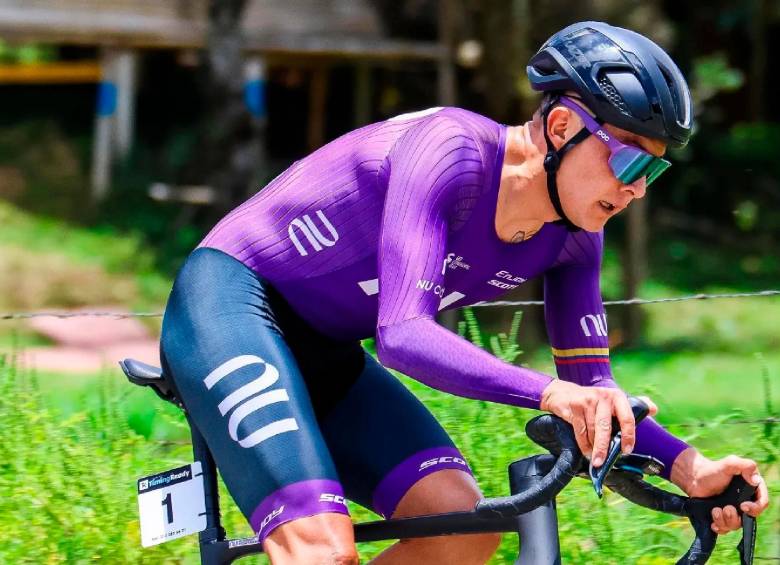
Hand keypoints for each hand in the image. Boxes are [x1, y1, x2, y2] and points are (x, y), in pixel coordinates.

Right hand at [539, 379, 657, 465]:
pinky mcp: (574, 406)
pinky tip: (586, 451)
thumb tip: (653, 409)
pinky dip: (583, 444)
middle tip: (603, 462)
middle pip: (605, 427)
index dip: (628, 436)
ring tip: (595, 459)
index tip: (626, 450)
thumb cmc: (594, 400)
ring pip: (592, 431)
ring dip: (593, 448)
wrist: (564, 392)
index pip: (627, 418)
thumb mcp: (614, 399)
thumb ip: (634, 404)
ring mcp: (587, 401)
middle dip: (604, 447)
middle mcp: (603, 397)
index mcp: (617, 396)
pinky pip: (580, 431)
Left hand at [671, 449, 768, 534]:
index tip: (743, 506)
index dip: (756, 507)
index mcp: (751, 490)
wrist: (694, 478)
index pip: (762, 502)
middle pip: (750, 518)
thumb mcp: (730, 463)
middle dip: (738, 517)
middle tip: (726, 508)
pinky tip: (713, 523)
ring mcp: (733, 511)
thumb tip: (756, 480)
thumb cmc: (713, 470)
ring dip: (726, 521)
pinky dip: (720, 528)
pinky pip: (725, 529)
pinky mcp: (722, 517)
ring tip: (715, 510)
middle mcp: (745, 502)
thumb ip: (745, 466)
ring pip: (736, 525)